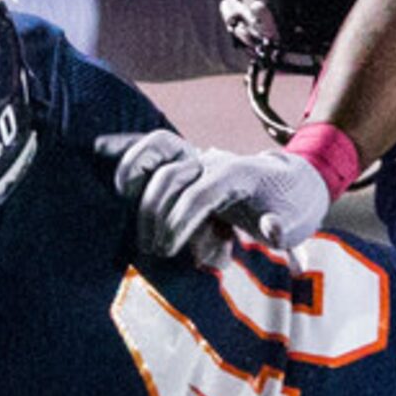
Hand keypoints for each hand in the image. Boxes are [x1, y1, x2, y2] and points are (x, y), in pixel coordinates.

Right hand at [98, 130, 332, 257]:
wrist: (296, 181)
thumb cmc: (292, 206)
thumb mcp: (295, 222)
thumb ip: (282, 229)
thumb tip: (271, 230)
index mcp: (237, 174)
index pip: (199, 194)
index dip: (180, 222)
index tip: (166, 250)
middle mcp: (213, 160)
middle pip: (171, 176)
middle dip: (155, 211)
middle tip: (151, 247)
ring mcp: (198, 157)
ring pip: (158, 146)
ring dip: (134, 168)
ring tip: (120, 197)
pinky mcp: (186, 161)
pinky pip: (152, 148)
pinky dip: (128, 150)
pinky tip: (99, 150)